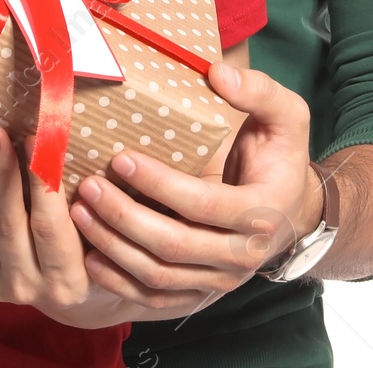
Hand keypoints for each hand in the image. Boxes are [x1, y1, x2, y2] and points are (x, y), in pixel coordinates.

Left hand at [0, 127, 213, 328]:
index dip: (42, 183)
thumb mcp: (113, 232)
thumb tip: (105, 137)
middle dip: (0, 177)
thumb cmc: (100, 246)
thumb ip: (110, 198)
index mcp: (70, 278)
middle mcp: (32, 289)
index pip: (52, 227)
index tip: (39, 140)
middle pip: (9, 226)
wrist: (74, 293)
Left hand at [71, 63, 327, 300]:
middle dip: (124, 217)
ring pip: (159, 275)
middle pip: (173, 246)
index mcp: (262, 212)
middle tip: (89, 186)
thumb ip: (258, 91)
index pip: (202, 205)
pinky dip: (121, 283)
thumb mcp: (286, 115)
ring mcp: (221, 280)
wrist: (293, 210)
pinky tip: (91, 258)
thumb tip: (218, 74)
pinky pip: (157, 297)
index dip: (159, 184)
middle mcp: (243, 256)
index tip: (120, 158)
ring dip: (114, 248)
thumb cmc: (281, 154)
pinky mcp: (202, 293)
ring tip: (80, 215)